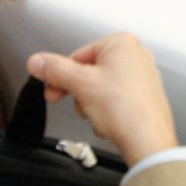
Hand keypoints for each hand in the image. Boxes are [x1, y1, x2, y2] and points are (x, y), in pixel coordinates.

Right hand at [27, 33, 178, 165]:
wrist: (147, 141)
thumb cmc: (125, 109)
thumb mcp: (81, 84)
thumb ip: (55, 70)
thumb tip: (38, 62)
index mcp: (122, 44)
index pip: (78, 55)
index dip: (61, 75)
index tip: (52, 89)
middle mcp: (135, 56)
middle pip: (89, 72)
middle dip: (80, 93)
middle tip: (79, 104)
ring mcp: (141, 77)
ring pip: (99, 89)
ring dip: (92, 105)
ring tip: (101, 114)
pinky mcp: (142, 97)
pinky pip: (113, 101)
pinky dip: (107, 112)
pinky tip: (110, 122)